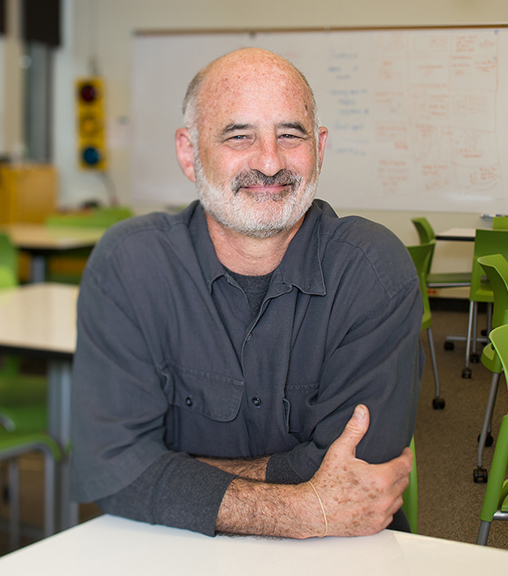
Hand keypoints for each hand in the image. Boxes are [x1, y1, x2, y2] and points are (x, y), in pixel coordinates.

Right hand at [308, 404, 412, 536]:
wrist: (315, 510)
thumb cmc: (326, 482)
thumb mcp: (340, 451)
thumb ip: (354, 430)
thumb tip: (362, 412)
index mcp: (380, 479)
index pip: (405, 465)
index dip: (406, 456)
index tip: (404, 452)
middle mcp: (384, 499)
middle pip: (403, 481)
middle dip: (400, 470)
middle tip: (392, 464)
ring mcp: (381, 514)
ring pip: (398, 499)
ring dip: (395, 489)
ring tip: (384, 480)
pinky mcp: (375, 526)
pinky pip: (390, 514)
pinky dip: (387, 505)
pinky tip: (376, 498)